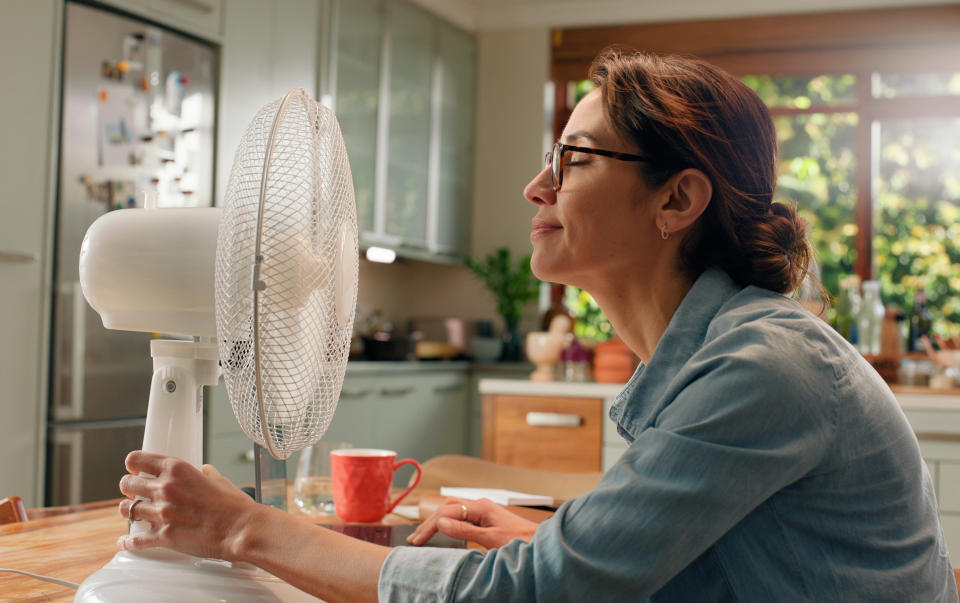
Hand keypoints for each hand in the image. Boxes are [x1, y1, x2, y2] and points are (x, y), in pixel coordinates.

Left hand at [117, 450, 259, 560]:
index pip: (138, 459)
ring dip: (128, 511)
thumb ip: (207, 474)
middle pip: (127, 484)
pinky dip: (128, 541)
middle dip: (128, 488)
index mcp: (178, 470)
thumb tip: (204, 471)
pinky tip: (126, 541)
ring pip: (127, 510)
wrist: (241, 530)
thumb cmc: (234, 506)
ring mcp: (162, 513)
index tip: (134, 469)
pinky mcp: (163, 536)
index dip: (133, 464)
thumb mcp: (220, 481)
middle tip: (133, 492)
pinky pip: (135, 539)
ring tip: (132, 513)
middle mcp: (165, 488)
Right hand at [407, 497, 538, 549]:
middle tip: (414, 540)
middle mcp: (480, 505)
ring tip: (422, 534)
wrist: (540, 543)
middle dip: (429, 523)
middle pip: (447, 508)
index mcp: (480, 506)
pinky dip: (447, 522)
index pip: (447, 513)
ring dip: (436, 521)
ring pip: (452, 510)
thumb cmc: (520, 541)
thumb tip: (441, 522)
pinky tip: (442, 529)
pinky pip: (460, 516)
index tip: (417, 540)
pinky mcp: (485, 517)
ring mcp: (482, 510)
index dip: (430, 526)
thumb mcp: (490, 538)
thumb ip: (465, 530)